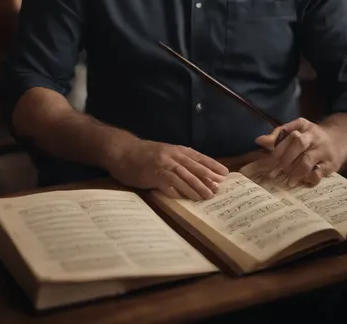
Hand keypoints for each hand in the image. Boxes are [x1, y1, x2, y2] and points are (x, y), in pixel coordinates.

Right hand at [105, 138, 228, 199]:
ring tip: (206, 196)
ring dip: (195, 187)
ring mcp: (161, 164)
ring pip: (182, 176)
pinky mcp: (151, 174)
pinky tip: (182, 197)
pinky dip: (175, 190)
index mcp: (175, 149)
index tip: (225, 173)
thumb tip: (196, 174)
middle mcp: (171, 155)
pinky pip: (166, 183)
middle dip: (207, 179)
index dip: (212, 165)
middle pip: (193, 167)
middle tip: (218, 189)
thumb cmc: (143, 154)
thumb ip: (178, 161)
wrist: (121, 150)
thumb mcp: (164, 152)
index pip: (198, 157)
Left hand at [255, 117, 342, 187]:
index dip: (275, 145)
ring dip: (295, 172)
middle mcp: (313, 135)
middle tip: (272, 174)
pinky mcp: (332, 163)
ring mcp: (323, 149)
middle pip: (297, 144)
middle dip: (283, 160)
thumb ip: (278, 136)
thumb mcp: (297, 131)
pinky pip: (320, 172)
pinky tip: (303, 182)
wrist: (341, 138)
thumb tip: (259, 140)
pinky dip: (310, 177)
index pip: (286, 132)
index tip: (266, 159)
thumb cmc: (311, 137)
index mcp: (303, 125)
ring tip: (287, 182)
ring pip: (307, 159)